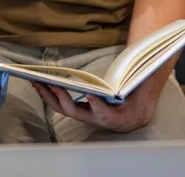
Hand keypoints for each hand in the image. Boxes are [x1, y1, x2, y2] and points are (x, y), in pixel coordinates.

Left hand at [33, 74, 164, 132]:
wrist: (138, 113)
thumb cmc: (140, 99)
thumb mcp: (144, 90)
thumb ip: (141, 81)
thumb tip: (146, 65)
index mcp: (118, 118)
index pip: (106, 115)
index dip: (98, 107)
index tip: (91, 95)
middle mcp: (99, 119)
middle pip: (77, 113)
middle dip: (63, 99)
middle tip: (52, 85)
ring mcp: (87, 116)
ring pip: (65, 110)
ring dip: (50, 96)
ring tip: (37, 81)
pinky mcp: (80, 110)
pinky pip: (62, 105)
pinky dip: (51, 94)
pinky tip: (41, 83)